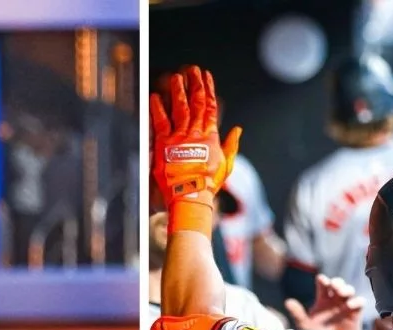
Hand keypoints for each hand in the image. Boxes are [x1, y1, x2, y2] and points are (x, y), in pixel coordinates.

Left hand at [150, 66, 241, 210]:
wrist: (191, 196)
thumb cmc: (208, 184)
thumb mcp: (226, 165)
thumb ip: (231, 145)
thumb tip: (238, 129)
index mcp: (211, 136)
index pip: (211, 107)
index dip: (209, 89)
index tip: (206, 76)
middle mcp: (196, 133)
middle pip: (197, 103)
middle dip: (195, 84)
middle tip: (193, 69)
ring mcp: (180, 137)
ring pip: (180, 108)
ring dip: (179, 91)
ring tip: (177, 77)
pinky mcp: (165, 144)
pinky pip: (160, 122)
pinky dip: (157, 108)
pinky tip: (155, 96)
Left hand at [284, 274, 364, 329]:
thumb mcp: (305, 325)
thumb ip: (297, 313)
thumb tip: (287, 301)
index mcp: (323, 299)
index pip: (323, 284)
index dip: (323, 280)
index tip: (322, 280)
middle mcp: (335, 299)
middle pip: (338, 283)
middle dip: (337, 282)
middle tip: (334, 286)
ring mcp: (346, 305)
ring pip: (349, 290)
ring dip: (346, 289)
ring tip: (341, 293)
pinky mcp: (355, 313)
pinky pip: (360, 302)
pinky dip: (356, 301)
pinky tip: (350, 305)